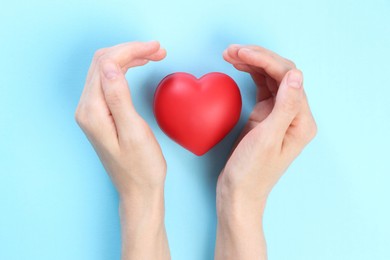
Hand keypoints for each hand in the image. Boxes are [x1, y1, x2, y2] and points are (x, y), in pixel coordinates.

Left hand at [75, 41, 169, 259]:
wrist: (138, 190)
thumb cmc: (141, 167)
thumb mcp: (134, 131)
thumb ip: (119, 97)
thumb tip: (110, 64)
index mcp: (93, 111)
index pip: (106, 64)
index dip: (130, 50)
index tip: (156, 48)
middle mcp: (86, 109)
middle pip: (102, 63)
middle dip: (130, 50)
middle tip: (158, 49)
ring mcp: (92, 112)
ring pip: (105, 70)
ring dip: (128, 58)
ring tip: (153, 54)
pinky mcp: (100, 115)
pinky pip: (108, 82)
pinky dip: (124, 70)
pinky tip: (138, 68)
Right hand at [215, 45, 316, 259]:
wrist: (238, 193)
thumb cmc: (251, 173)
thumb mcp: (266, 140)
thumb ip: (284, 107)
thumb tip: (295, 75)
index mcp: (300, 121)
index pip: (287, 78)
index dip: (265, 60)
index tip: (240, 54)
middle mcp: (294, 115)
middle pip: (280, 74)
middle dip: (257, 57)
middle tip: (232, 51)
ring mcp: (279, 115)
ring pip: (270, 78)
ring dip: (252, 63)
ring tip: (230, 55)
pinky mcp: (265, 117)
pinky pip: (261, 88)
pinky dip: (250, 75)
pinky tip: (238, 67)